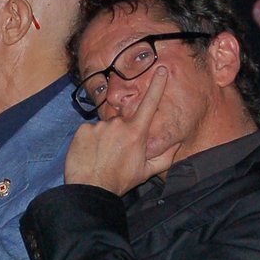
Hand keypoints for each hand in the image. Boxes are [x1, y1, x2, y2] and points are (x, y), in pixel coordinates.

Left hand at [64, 66, 175, 193]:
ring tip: (102, 157)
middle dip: (122, 134)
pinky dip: (91, 140)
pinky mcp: (82, 130)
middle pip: (123, 122)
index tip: (160, 69)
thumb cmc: (120, 181)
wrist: (91, 190)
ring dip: (105, 138)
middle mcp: (118, 125)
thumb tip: (177, 142)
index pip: (149, 104)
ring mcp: (99, 126)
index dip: (156, 85)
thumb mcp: (148, 171)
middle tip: (117, 154)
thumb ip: (166, 155)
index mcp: (136, 133)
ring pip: (105, 128)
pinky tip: (91, 154)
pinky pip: (90, 131)